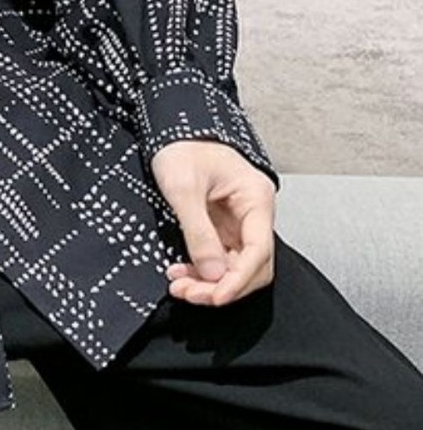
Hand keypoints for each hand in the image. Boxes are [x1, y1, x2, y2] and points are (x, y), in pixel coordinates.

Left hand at [150, 138, 276, 306]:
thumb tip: (212, 272)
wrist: (171, 132)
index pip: (259, 250)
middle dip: (223, 286)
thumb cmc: (181, 149)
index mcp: (255, 199)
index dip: (238, 279)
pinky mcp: (221, 230)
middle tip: (188, 293)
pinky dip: (202, 273)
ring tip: (179, 285)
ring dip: (210, 283)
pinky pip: (219, 260)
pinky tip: (180, 273)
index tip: (215, 296)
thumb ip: (198, 231)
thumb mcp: (183, 188)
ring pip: (235, 267)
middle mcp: (253, 214)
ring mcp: (238, 224)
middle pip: (253, 266)